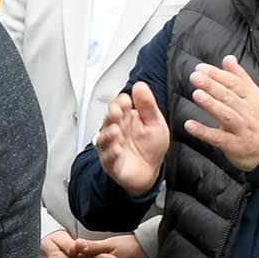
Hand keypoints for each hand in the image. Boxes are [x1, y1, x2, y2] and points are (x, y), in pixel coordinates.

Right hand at [95, 82, 170, 197]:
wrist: (151, 171)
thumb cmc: (151, 147)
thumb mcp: (154, 122)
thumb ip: (147, 105)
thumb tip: (140, 86)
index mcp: (127, 118)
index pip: (118, 105)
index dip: (120, 102)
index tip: (126, 100)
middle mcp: (117, 131)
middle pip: (109, 120)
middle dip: (111, 115)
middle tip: (117, 112)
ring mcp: (112, 147)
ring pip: (104, 139)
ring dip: (108, 134)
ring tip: (117, 131)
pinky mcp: (111, 163)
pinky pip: (107, 158)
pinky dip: (111, 154)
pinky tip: (117, 149)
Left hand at [187, 56, 258, 171]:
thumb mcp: (255, 97)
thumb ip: (240, 78)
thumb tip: (228, 58)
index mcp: (252, 98)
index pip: (234, 84)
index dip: (218, 75)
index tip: (201, 68)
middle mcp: (248, 112)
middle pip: (229, 97)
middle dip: (212, 86)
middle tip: (195, 77)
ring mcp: (242, 130)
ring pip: (227, 115)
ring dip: (211, 105)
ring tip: (196, 94)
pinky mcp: (235, 146)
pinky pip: (219, 138)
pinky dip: (204, 132)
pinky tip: (189, 125)